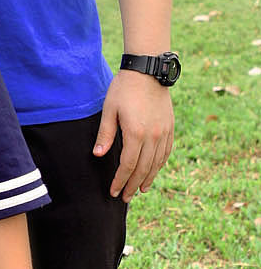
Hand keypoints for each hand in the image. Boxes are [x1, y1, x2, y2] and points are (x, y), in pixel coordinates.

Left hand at [94, 71, 173, 201]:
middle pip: (143, 169)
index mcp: (135, 133)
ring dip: (148, 178)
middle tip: (125, 197)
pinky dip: (159, 165)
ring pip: (156, 163)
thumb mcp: (109, 110)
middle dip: (133, 185)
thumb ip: (105, 134)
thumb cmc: (124, 89)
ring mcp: (163, 132)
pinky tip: (153, 171)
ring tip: (140, 190)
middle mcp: (152, 136)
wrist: (148, 71)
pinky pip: (166, 152)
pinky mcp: (170, 127)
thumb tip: (98, 156)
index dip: (120, 181)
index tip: (113, 192)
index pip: (127, 165)